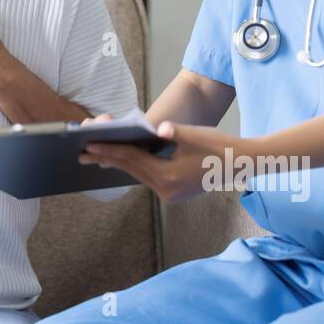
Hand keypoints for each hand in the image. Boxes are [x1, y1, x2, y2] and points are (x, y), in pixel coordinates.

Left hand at [78, 120, 246, 204]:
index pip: (132, 159)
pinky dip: (135, 167)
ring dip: (119, 163)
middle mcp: (166, 190)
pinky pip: (149, 177)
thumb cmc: (219, 147)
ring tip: (96, 156)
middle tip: (81, 152)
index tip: (88, 144)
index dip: (109, 149)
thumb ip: (174, 132)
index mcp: (168, 177)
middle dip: (107, 158)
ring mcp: (170, 194)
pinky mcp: (174, 193)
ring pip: (138, 174)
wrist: (242, 164)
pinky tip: (123, 160)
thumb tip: (159, 128)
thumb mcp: (195, 135)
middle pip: (130, 169)